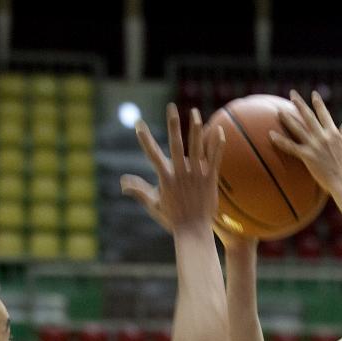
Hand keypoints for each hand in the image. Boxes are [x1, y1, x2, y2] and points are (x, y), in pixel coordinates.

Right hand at [120, 104, 223, 234]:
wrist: (193, 232)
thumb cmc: (172, 220)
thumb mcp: (153, 205)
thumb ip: (139, 190)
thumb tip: (122, 183)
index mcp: (166, 178)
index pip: (152, 155)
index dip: (144, 140)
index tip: (138, 125)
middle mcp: (181, 174)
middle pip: (176, 145)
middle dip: (173, 125)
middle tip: (171, 107)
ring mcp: (196, 176)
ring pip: (197, 147)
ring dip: (196, 128)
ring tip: (195, 112)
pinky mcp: (210, 180)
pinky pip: (214, 159)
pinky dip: (216, 144)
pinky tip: (219, 129)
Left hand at [270, 90, 341, 194]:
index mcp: (333, 133)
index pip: (324, 114)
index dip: (318, 103)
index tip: (313, 94)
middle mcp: (323, 136)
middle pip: (308, 116)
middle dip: (300, 104)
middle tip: (292, 94)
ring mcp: (314, 145)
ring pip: (298, 128)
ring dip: (288, 118)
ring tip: (279, 110)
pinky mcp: (307, 156)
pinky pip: (291, 147)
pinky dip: (280, 141)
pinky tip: (271, 134)